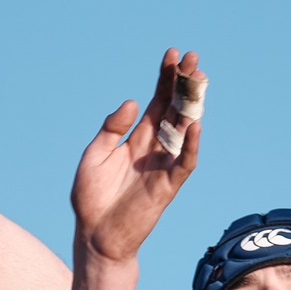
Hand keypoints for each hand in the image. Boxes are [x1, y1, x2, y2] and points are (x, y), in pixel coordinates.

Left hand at [71, 49, 203, 262]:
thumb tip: (133, 103)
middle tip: (192, 58)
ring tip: (198, 80)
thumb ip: (112, 129)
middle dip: (184, 84)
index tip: (171, 55)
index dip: (165, 79)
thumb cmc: (92, 197)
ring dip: (192, 105)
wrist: (95, 234)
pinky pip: (184, 162)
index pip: (156, 102)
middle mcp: (154, 148)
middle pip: (175, 109)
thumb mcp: (94, 154)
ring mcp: (163, 165)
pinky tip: (194, 123)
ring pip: (184, 130)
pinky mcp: (167, 186)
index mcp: (137, 137)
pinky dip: (190, 144)